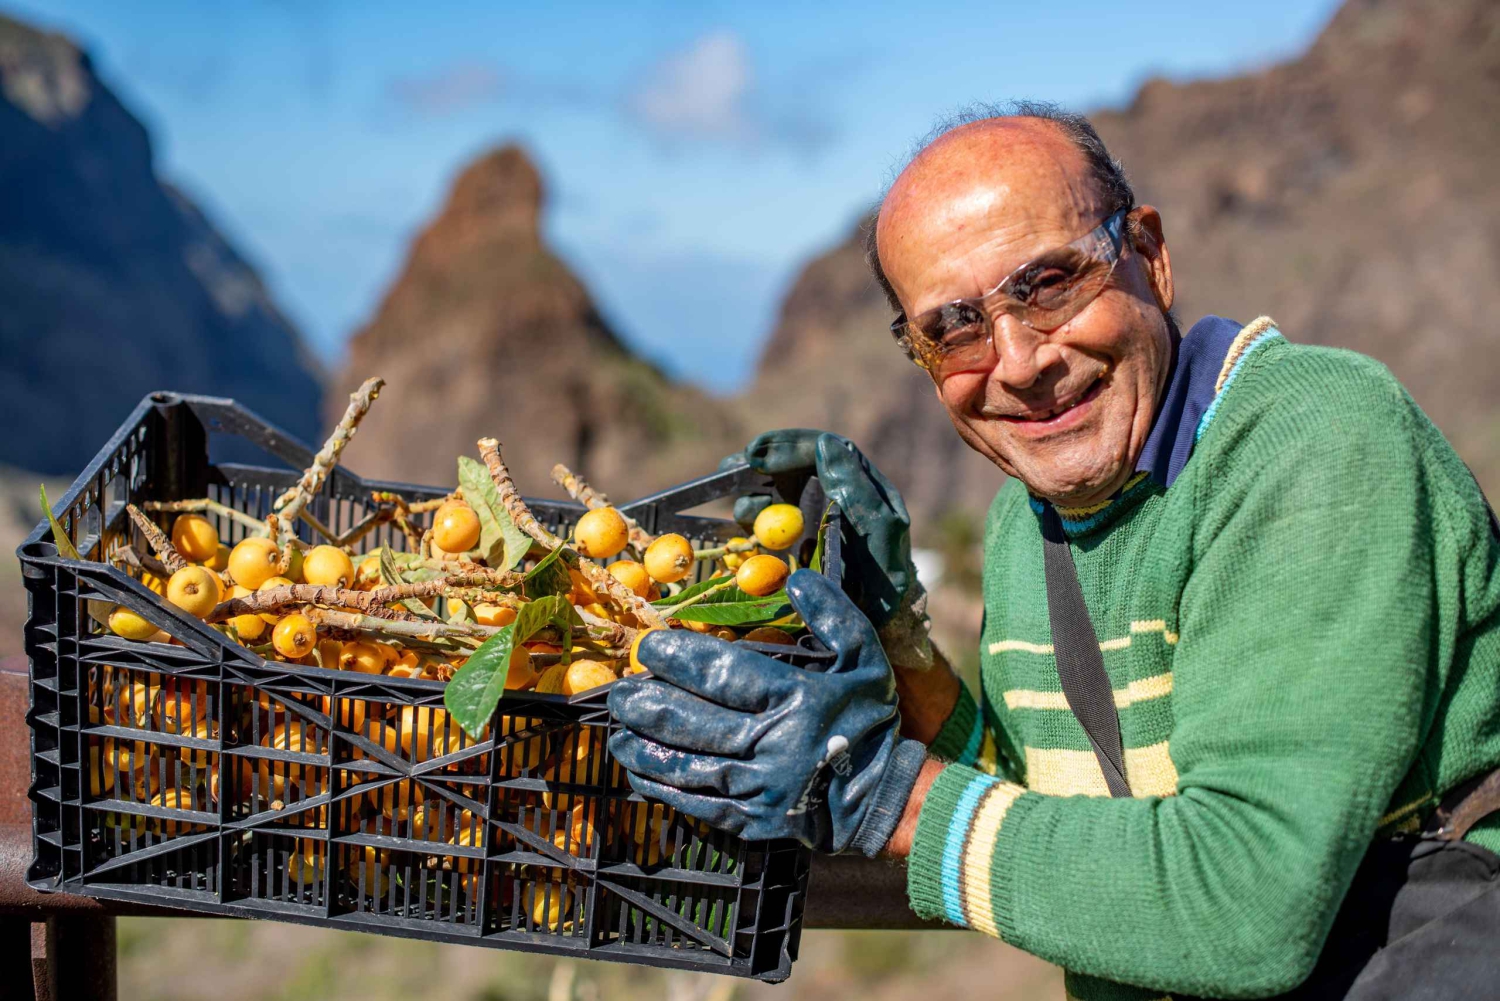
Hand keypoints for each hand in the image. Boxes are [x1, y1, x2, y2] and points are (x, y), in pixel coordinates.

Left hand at [607, 570, 927, 854]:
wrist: (884, 797)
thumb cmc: (869, 720)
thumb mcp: (865, 658)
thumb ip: (834, 614)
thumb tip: (794, 578)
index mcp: (797, 699)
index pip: (726, 674)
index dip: (681, 659)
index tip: (650, 647)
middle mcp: (773, 744)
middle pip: (695, 721)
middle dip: (649, 704)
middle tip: (619, 691)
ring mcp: (760, 787)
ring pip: (688, 764)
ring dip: (645, 747)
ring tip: (617, 730)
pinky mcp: (752, 820)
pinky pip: (697, 803)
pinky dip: (663, 787)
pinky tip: (638, 772)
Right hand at [723, 429, 931, 667]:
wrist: (874, 624)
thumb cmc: (884, 580)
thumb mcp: (879, 532)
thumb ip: (855, 488)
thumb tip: (825, 443)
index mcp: (862, 487)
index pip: (825, 449)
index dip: (790, 445)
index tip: (760, 455)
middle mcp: (836, 494)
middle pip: (796, 461)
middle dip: (765, 459)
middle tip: (736, 467)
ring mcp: (814, 514)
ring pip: (778, 485)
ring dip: (754, 488)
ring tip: (743, 509)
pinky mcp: (796, 536)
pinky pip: (769, 514)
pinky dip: (751, 511)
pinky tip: (741, 521)